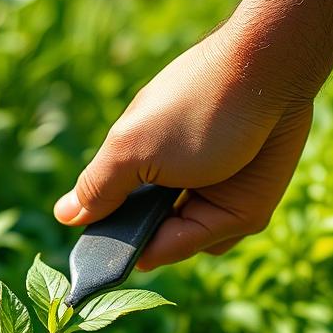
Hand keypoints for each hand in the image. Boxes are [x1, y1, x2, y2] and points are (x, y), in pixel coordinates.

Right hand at [53, 30, 312, 269]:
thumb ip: (98, 188)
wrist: (269, 76)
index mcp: (133, 167)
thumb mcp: (132, 150)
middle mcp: (168, 184)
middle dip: (149, 242)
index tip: (104, 257)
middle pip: (148, 238)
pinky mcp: (243, 204)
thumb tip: (62, 216)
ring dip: (189, 237)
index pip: (111, 218)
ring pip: (186, 243)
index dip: (108, 239)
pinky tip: (227, 201)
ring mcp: (206, 197)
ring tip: (201, 197)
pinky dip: (220, 233)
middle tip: (148, 241)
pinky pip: (221, 239)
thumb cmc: (192, 108)